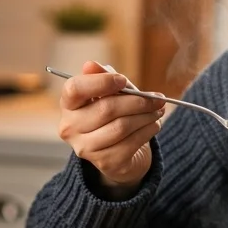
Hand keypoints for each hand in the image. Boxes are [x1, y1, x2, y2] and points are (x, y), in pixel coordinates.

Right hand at [57, 61, 165, 195]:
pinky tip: (154, 125)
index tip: (123, 80)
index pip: (75, 89)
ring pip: (122, 127)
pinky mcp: (105, 163)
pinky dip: (148, 131)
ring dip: (146, 116)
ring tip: (158, 110)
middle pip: (106, 109)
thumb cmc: (113, 115)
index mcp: (68, 105)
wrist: (119, 153)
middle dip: (137, 101)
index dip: (101, 82)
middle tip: (158, 98)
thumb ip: (104, 78)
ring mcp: (85, 148)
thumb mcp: (111, 93)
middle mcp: (70, 128)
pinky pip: (131, 143)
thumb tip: (91, 64)